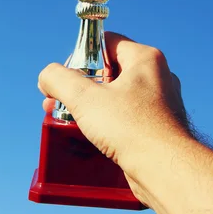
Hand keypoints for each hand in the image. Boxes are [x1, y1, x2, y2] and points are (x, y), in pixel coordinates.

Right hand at [38, 31, 190, 203]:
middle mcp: (156, 78)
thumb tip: (46, 77)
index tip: (67, 76)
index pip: (106, 42)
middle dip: (78, 87)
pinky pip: (124, 118)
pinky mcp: (156, 128)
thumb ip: (58, 79)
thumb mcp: (83, 97)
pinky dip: (104, 124)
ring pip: (114, 96)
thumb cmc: (132, 129)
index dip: (80, 56)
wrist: (165, 171)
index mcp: (145, 59)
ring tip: (68, 120)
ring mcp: (158, 104)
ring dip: (88, 106)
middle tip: (58, 101)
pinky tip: (89, 136)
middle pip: (107, 71)